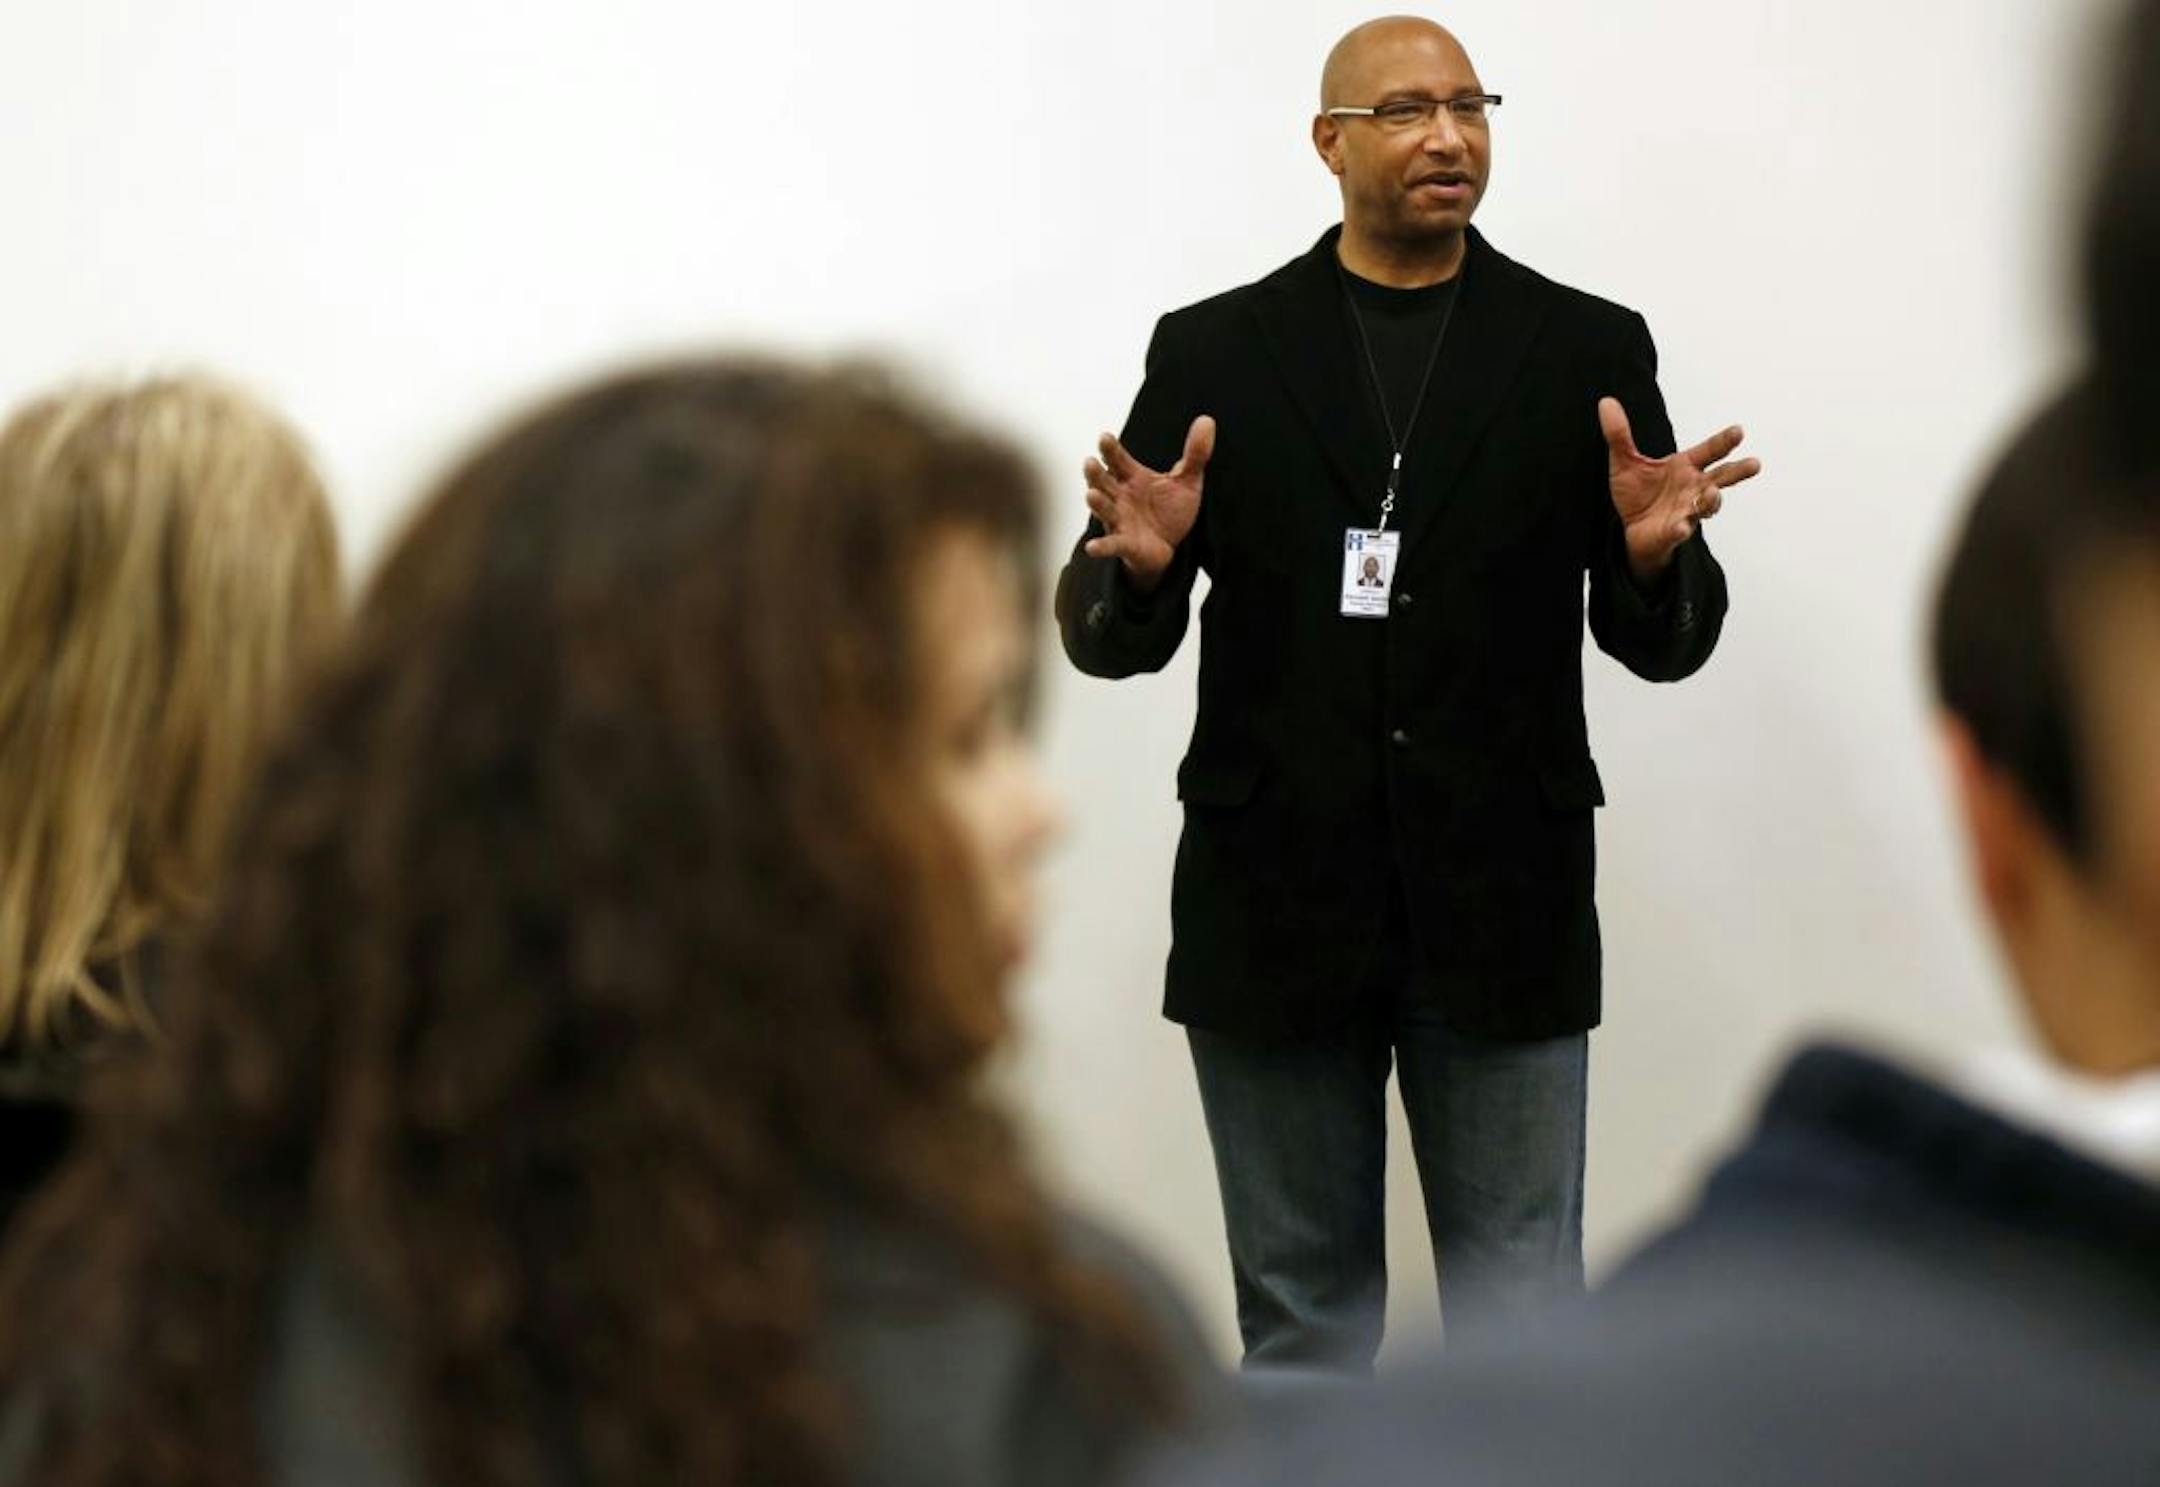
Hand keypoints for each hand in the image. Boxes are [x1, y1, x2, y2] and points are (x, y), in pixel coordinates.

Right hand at [1082, 416, 1215, 592]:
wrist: (1169, 546)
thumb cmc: (1170, 511)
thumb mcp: (1187, 481)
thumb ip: (1195, 454)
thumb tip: (1207, 420)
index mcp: (1132, 477)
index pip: (1118, 459)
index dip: (1110, 449)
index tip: (1104, 438)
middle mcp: (1120, 496)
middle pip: (1103, 481)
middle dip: (1095, 473)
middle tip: (1090, 462)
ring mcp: (1119, 520)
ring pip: (1104, 509)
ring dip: (1096, 503)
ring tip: (1091, 495)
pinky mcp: (1124, 544)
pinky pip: (1111, 545)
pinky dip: (1101, 547)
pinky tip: (1092, 548)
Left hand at [1599, 398, 1760, 581]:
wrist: (1629, 529)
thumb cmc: (1636, 494)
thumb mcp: (1624, 462)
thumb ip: (1619, 434)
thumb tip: (1606, 402)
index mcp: (1685, 466)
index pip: (1709, 451)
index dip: (1723, 441)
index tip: (1739, 431)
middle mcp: (1693, 487)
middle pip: (1721, 477)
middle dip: (1737, 471)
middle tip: (1754, 463)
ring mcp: (1686, 510)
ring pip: (1706, 505)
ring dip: (1712, 500)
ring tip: (1713, 493)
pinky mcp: (1673, 532)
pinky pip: (1680, 530)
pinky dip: (1682, 528)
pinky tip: (1681, 527)